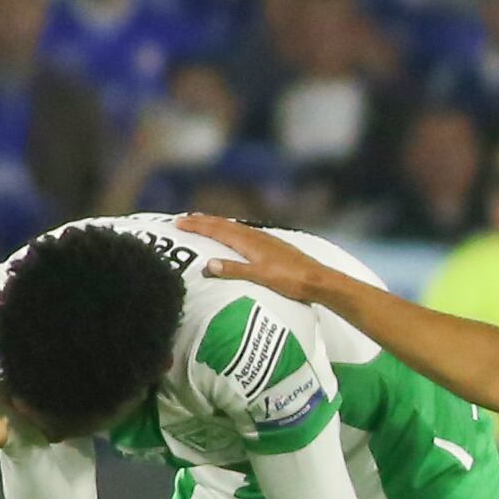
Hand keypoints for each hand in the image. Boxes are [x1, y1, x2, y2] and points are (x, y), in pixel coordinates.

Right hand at [175, 213, 329, 301]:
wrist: (320, 281)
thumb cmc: (291, 281)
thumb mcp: (260, 277)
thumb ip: (234, 270)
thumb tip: (208, 265)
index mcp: (250, 242)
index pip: (217, 230)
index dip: (197, 225)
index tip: (178, 221)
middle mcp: (257, 237)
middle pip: (225, 225)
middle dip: (204, 221)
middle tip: (185, 218)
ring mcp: (267, 240)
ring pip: (236, 227)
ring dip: (218, 224)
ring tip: (206, 221)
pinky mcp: (275, 246)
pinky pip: (247, 233)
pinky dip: (234, 230)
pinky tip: (237, 235)